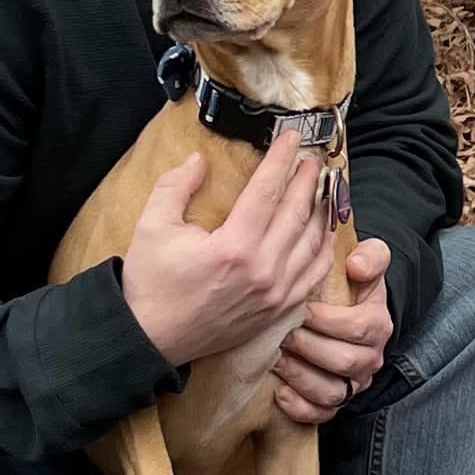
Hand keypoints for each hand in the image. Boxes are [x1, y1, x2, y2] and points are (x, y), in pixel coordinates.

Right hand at [120, 134, 332, 365]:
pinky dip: (323, 248)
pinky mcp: (279, 311)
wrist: (151, 338)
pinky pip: (314, 273)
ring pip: (313, 242)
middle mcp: (263, 270)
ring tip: (323, 187)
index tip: (291, 136)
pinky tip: (323, 231)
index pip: (267, 190)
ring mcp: (276, 293)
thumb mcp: (152, 226)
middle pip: (297, 212)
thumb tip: (198, 159)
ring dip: (321, 210)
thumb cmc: (150, 283)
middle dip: (307, 179)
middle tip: (313, 157)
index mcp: (234, 246)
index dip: (281, 159)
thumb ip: (175, 186)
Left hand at [274, 237, 393, 423]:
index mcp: (378, 324)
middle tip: (280, 333)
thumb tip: (357, 266)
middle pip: (343, 361)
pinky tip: (279, 391)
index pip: (360, 327)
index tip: (303, 309)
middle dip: (308, 346)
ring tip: (276, 358)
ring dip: (300, 376)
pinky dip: (299, 407)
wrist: (339, 312)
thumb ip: (371, 257)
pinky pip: (320, 415)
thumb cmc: (346, 287)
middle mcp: (370, 358)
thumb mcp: (364, 264)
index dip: (329, 320)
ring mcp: (353, 384)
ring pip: (332, 392)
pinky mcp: (335, 404)